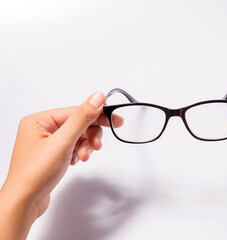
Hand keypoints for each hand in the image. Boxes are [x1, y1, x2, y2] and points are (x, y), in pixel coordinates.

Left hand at [0, 92, 121, 238]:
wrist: (25, 202)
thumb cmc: (35, 173)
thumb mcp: (63, 142)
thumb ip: (82, 118)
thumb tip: (97, 98)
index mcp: (39, 120)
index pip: (75, 111)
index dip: (97, 116)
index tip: (115, 120)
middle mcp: (42, 129)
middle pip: (78, 124)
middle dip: (90, 135)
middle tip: (97, 144)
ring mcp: (48, 142)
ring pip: (78, 136)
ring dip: (85, 146)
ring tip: (83, 157)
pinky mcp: (53, 154)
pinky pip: (74, 146)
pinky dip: (80, 152)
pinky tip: (77, 160)